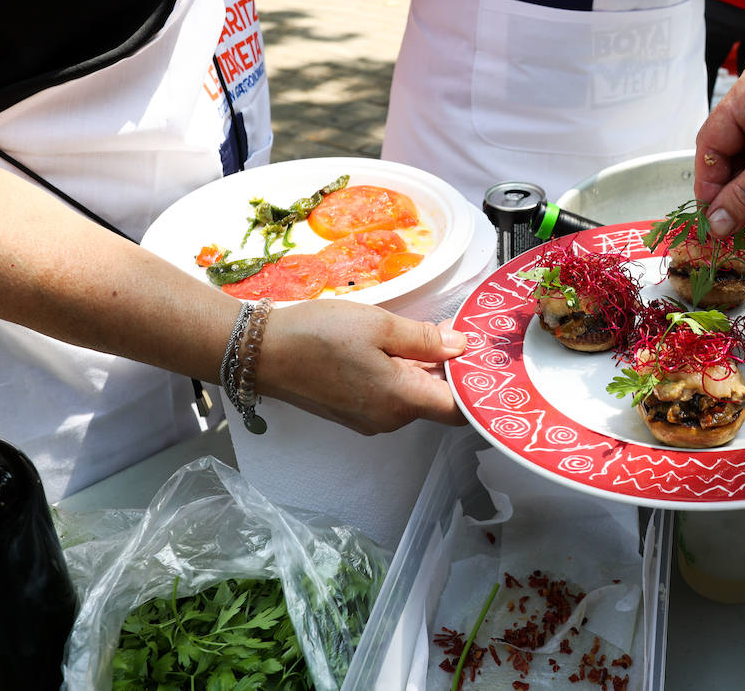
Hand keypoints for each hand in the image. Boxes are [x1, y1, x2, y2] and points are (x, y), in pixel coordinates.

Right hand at [256, 299, 468, 432]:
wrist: (259, 351)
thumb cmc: (318, 335)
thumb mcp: (379, 326)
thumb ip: (424, 339)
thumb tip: (460, 347)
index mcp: (401, 401)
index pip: (459, 409)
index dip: (477, 384)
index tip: (485, 356)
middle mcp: (389, 419)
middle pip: (437, 400)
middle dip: (451, 369)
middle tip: (457, 330)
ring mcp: (369, 418)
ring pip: (413, 396)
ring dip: (425, 368)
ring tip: (429, 331)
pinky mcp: (352, 412)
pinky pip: (391, 395)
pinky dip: (402, 373)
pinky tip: (397, 345)